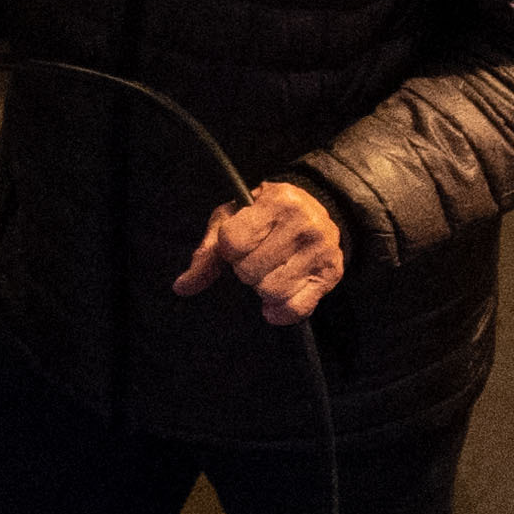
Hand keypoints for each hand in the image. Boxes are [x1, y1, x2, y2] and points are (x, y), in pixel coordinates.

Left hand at [172, 179, 352, 321]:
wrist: (316, 208)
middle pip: (250, 271)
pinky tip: (275, 302)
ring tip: (270, 270)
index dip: (229, 249)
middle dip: (245, 269)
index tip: (240, 243)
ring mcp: (321, 250)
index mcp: (276, 201)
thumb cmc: (264, 214)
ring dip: (262, 288)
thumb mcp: (232, 220)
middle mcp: (304, 223)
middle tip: (257, 256)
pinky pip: (296, 309)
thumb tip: (182, 287)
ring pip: (271, 292)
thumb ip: (207, 252)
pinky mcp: (331, 274)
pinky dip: (280, 312)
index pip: (233, 242)